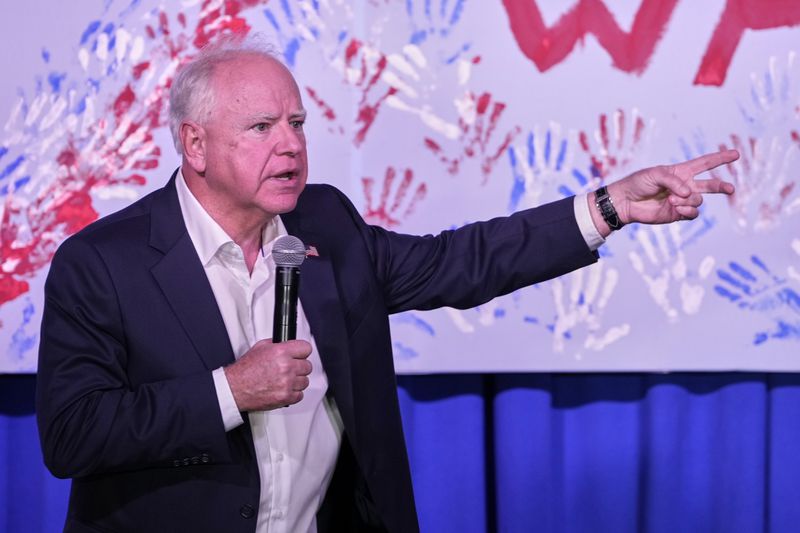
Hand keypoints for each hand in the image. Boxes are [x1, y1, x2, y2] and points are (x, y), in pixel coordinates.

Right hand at [223, 339, 311, 410]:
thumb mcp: (260, 347)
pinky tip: (285, 389)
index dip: (302, 351)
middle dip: (299, 367)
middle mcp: (286, 367)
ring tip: (286, 380)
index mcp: (281, 352)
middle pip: (307, 366)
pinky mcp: (286, 397)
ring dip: (297, 381)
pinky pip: (300, 395)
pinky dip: (293, 393)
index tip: (300, 354)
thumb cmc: (244, 370)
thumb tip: (288, 344)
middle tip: (290, 368)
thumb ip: (277, 345)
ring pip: (305, 381)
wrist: (235, 388)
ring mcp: (287, 383)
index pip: (306, 348)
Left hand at [591, 149, 738, 235]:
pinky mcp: (678, 214)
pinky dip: (688, 210)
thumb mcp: (655, 174)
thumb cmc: (638, 183)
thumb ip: (673, 181)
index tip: (736, 154)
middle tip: (731, 189)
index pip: (704, 163)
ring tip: (672, 199)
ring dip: (687, 200)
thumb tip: (687, 193)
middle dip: (722, 186)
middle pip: (710, 185)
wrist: (626, 202)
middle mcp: (685, 186)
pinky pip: (693, 213)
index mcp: (681, 171)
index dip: (720, 158)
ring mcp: (682, 201)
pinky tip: (677, 208)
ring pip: (698, 200)